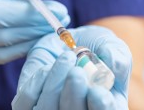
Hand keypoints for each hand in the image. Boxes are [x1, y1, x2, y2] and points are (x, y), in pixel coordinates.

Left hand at [12, 26, 131, 109]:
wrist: (66, 41)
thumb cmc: (92, 45)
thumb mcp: (108, 44)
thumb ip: (116, 54)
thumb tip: (115, 64)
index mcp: (101, 105)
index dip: (101, 109)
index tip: (99, 92)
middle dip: (74, 96)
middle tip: (77, 72)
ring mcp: (50, 107)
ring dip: (55, 85)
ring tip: (66, 57)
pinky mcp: (28, 100)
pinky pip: (27, 99)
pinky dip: (36, 83)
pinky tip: (47, 67)